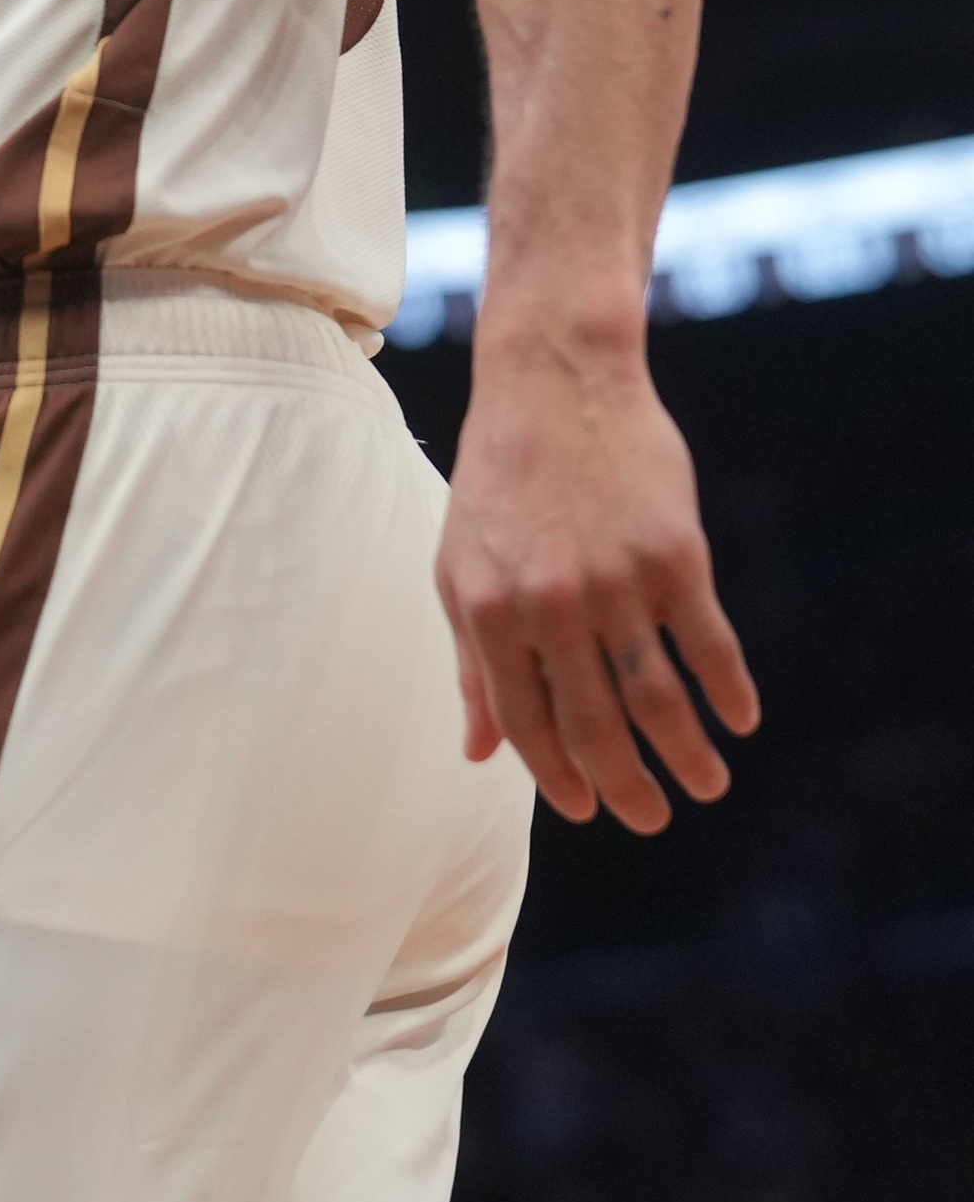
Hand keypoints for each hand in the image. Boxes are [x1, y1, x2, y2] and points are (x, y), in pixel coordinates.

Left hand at [435, 342, 759, 833]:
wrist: (553, 382)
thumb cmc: (499, 482)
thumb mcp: (461, 569)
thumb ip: (474, 663)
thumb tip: (479, 753)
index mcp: (493, 613)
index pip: (529, 725)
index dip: (560, 778)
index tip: (586, 810)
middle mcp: (554, 607)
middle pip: (598, 727)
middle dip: (627, 787)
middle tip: (651, 819)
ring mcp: (619, 583)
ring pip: (660, 702)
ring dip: (687, 757)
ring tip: (706, 786)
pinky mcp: (677, 557)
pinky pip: (710, 646)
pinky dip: (730, 692)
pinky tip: (740, 719)